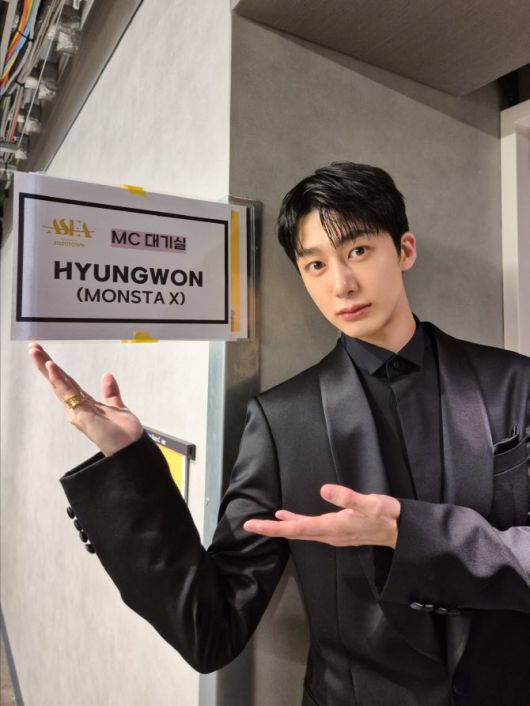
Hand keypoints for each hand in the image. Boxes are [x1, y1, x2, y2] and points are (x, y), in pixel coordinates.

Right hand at [28, 343, 142, 456]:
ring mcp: (77, 412)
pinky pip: (69, 394)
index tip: (47, 355)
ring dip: (47, 367)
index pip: (68, 383)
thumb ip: (110, 393)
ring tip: (35, 351)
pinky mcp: (82, 415)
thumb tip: (106, 375)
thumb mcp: (116, 407)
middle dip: (45, 364)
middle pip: (59, 382)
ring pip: (60, 385)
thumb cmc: (123, 434)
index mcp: (84, 405)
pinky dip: (59, 380)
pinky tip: (52, 367)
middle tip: (33, 348)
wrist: (131, 449)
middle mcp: (77, 409)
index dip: (57, 369)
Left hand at [244, 484, 400, 547]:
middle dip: (270, 530)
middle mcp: (328, 534)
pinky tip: (286, 518)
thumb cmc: (385, 515)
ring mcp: (331, 534)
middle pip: (293, 533)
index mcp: (332, 527)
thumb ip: (348, 498)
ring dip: (280, 528)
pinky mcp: (335, 530)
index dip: (273, 528)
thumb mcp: (370, 504)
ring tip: (261, 523)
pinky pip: (308, 528)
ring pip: (300, 532)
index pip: (296, 529)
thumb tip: (324, 490)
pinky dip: (294, 523)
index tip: (253, 526)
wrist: (400, 531)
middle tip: (248, 526)